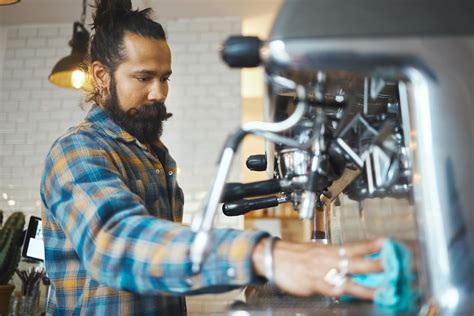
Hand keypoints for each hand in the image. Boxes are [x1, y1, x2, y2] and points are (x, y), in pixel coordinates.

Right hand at [252, 238, 384, 298]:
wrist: (274, 258)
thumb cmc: (295, 256)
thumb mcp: (316, 252)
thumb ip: (332, 258)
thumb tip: (348, 262)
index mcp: (329, 249)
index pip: (354, 246)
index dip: (370, 245)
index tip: (387, 242)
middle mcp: (329, 259)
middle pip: (357, 262)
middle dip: (377, 264)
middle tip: (394, 265)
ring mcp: (322, 273)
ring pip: (349, 280)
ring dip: (367, 286)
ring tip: (382, 291)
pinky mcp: (314, 285)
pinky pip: (332, 290)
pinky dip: (344, 293)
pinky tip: (354, 296)